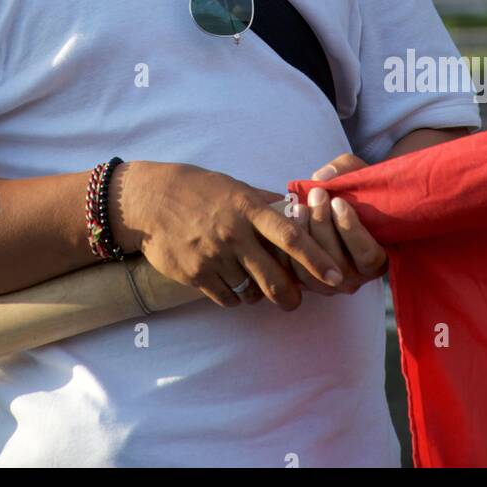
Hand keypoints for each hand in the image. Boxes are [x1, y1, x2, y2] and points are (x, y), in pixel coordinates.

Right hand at [110, 160, 346, 311]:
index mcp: (247, 208)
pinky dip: (235, 298)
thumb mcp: (233, 187)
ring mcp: (214, 256)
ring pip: (251, 291)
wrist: (149, 200)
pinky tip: (232, 286)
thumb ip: (264, 203)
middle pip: (275, 278)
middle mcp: (233, 234)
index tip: (337, 275)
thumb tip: (297, 211)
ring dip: (259, 295)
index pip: (290, 236)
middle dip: (291, 296)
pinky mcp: (196, 274)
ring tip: (257, 288)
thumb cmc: (197, 189)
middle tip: (295, 300)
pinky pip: (227, 298)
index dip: (317, 259)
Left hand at [289, 153, 388, 296]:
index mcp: (376, 260)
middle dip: (324, 226)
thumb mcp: (357, 174)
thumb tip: (321, 178)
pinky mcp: (306, 282)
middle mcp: (355, 279)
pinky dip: (286, 250)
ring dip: (305, 236)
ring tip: (299, 206)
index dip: (352, 231)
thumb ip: (346, 170)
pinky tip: (285, 222)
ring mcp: (328, 284)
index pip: (369, 257)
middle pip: (338, 265)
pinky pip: (292, 275)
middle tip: (317, 195)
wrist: (332, 207)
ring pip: (314, 274)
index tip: (339, 202)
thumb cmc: (352, 192)